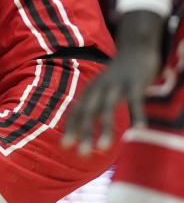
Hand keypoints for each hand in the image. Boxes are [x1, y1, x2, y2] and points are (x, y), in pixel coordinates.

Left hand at [62, 12, 163, 154]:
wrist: (136, 46)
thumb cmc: (116, 76)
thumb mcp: (100, 88)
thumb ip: (90, 106)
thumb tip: (78, 129)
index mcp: (89, 91)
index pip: (76, 112)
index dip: (70, 128)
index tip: (65, 147)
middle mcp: (99, 88)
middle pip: (88, 112)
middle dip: (83, 133)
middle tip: (81, 155)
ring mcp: (116, 85)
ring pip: (108, 108)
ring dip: (105, 129)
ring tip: (103, 149)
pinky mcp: (135, 82)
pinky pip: (135, 101)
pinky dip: (137, 114)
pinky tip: (138, 129)